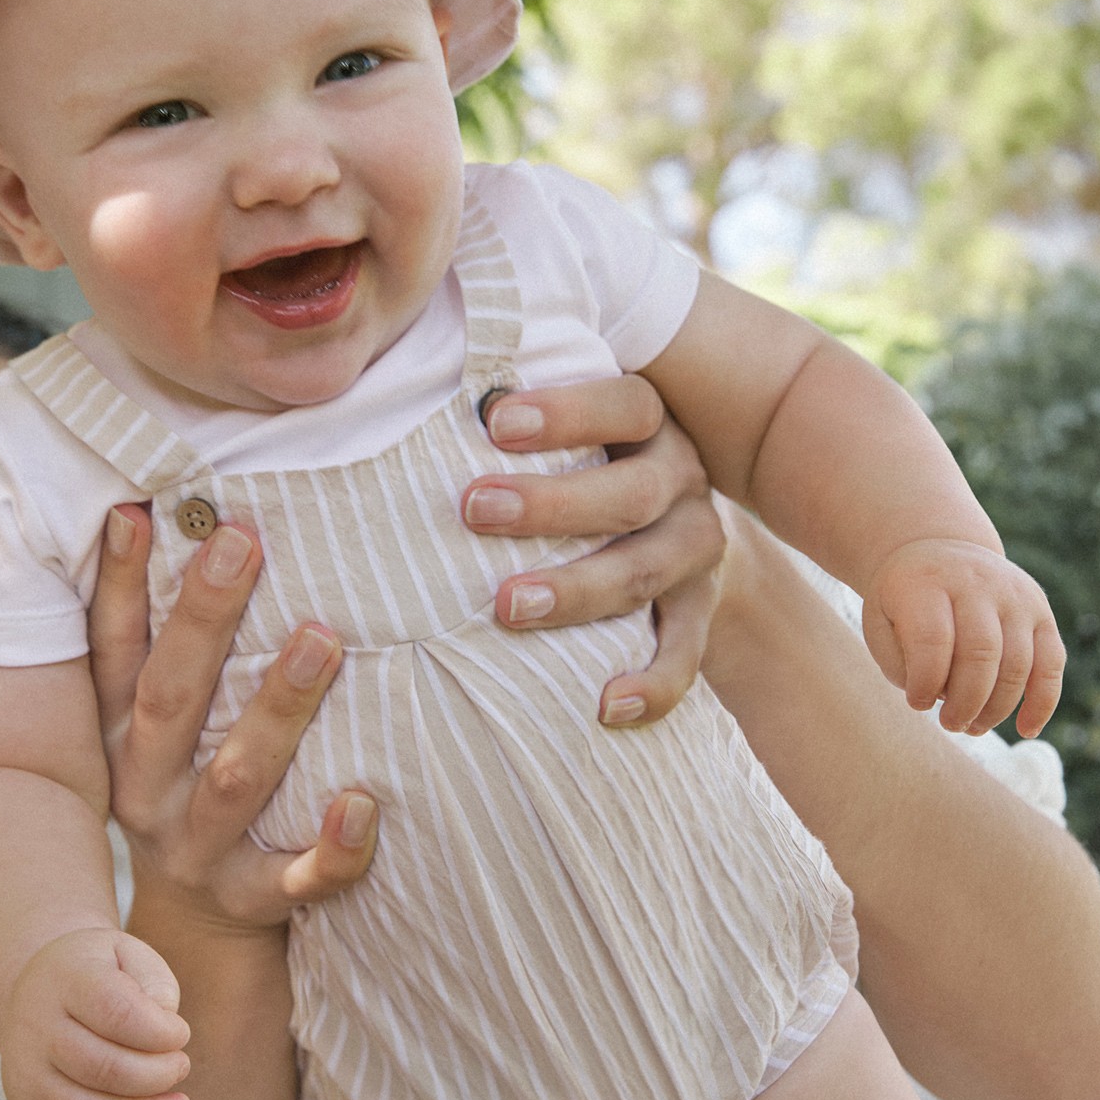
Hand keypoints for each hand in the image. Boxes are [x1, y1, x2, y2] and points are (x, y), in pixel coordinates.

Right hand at [0, 926, 191, 1099]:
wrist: (40, 986)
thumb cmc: (101, 972)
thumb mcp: (128, 952)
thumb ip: (152, 981)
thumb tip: (165, 1023)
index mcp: (67, 982)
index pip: (117, 1013)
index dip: (161, 1032)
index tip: (180, 1033)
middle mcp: (38, 1030)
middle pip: (105, 1068)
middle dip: (159, 1076)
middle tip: (181, 1067)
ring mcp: (28, 1075)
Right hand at [87, 504, 378, 925]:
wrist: (193, 927)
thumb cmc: (185, 784)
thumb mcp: (150, 721)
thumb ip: (157, 638)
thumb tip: (151, 508)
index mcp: (118, 734)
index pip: (111, 649)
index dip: (117, 582)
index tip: (137, 510)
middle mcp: (147, 787)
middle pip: (170, 698)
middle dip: (204, 619)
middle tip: (242, 544)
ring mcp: (199, 846)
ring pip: (237, 777)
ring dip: (277, 709)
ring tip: (319, 640)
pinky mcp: (253, 897)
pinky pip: (297, 876)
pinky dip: (332, 847)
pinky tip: (363, 804)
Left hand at [460, 375, 724, 724]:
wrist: (678, 525)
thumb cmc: (587, 463)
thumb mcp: (569, 428)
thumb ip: (509, 412)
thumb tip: (399, 392)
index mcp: (649, 424)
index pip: (626, 404)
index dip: (567, 411)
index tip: (493, 420)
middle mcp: (682, 481)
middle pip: (632, 492)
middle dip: (552, 505)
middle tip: (474, 509)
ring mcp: (695, 550)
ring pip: (644, 573)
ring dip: (577, 592)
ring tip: (506, 607)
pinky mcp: (699, 612)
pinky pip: (684, 655)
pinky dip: (652, 684)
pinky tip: (605, 706)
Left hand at [861, 538, 1064, 737]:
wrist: (937, 550)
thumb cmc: (904, 600)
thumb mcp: (880, 621)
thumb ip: (898, 662)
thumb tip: (936, 699)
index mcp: (928, 582)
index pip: (933, 639)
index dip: (925, 682)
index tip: (917, 703)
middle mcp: (977, 583)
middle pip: (981, 653)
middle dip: (966, 702)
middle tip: (949, 724)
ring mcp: (1015, 596)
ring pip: (1018, 663)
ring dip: (997, 708)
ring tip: (972, 726)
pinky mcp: (1041, 612)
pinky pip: (1052, 663)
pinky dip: (1042, 701)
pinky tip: (1026, 729)